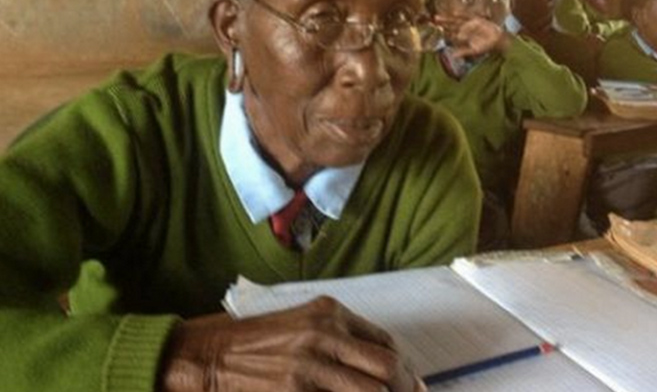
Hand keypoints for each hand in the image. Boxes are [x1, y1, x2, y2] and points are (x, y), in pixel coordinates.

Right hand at [159, 296, 426, 391]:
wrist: (207, 356)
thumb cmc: (253, 341)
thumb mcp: (300, 324)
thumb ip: (337, 337)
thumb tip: (378, 365)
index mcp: (329, 312)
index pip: (385, 343)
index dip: (402, 371)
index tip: (408, 387)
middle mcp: (325, 333)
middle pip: (386, 366)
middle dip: (402, 389)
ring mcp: (311, 364)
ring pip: (372, 391)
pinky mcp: (296, 391)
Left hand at [434, 15, 509, 58]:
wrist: (497, 40)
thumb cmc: (485, 46)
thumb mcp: (473, 50)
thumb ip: (463, 52)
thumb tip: (452, 56)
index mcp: (461, 37)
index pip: (450, 34)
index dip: (442, 32)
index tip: (434, 30)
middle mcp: (463, 30)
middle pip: (450, 25)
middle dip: (442, 23)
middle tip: (433, 20)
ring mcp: (468, 24)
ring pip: (456, 20)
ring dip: (447, 19)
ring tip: (438, 17)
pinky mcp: (475, 20)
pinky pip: (467, 16)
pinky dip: (461, 15)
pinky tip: (454, 13)